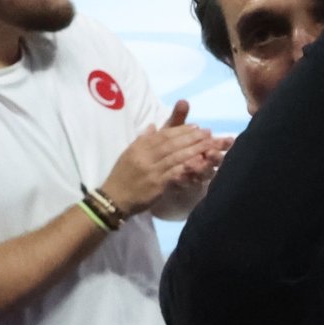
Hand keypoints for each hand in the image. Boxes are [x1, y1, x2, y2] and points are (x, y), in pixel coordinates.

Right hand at [99, 98, 217, 212]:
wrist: (114, 198)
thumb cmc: (123, 176)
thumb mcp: (129, 154)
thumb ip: (143, 140)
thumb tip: (152, 126)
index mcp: (138, 147)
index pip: (163, 135)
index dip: (181, 130)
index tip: (196, 126)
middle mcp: (144, 156)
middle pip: (172, 144)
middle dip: (191, 137)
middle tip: (208, 133)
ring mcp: (151, 170)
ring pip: (176, 156)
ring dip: (194, 150)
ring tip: (210, 145)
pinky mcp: (157, 184)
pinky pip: (176, 173)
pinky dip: (189, 167)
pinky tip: (201, 162)